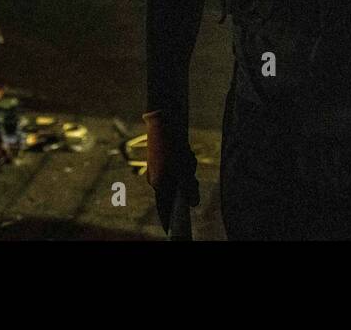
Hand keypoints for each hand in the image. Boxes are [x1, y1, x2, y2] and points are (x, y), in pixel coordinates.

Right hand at [143, 111, 198, 233]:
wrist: (163, 118)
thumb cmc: (172, 144)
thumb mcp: (184, 167)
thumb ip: (189, 188)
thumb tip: (194, 204)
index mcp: (159, 184)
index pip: (165, 208)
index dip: (170, 219)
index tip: (173, 231)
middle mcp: (157, 179)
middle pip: (177, 192)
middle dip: (188, 184)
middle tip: (190, 170)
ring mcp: (160, 169)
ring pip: (180, 179)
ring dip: (188, 170)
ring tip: (187, 155)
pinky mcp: (164, 160)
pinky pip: (179, 168)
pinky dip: (185, 163)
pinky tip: (185, 151)